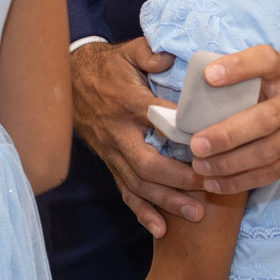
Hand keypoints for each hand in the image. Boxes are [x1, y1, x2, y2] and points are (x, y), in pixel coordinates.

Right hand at [70, 38, 203, 236]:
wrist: (68, 81)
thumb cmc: (107, 66)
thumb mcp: (128, 51)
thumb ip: (151, 54)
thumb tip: (171, 58)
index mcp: (126, 101)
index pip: (155, 119)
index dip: (182, 131)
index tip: (210, 141)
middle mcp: (117, 131)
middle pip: (146, 163)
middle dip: (178, 179)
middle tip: (207, 185)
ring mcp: (112, 151)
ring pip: (138, 183)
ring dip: (166, 201)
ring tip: (196, 213)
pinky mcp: (109, 163)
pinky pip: (124, 191)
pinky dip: (142, 212)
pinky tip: (161, 229)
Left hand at [187, 47, 279, 192]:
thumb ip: (249, 75)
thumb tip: (200, 87)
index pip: (265, 61)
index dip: (238, 67)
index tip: (210, 76)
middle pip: (265, 119)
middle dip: (228, 135)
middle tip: (197, 144)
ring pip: (267, 152)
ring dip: (230, 164)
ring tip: (201, 167)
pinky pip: (271, 172)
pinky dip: (241, 180)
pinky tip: (217, 183)